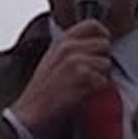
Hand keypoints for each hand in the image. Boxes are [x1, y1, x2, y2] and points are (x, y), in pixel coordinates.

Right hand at [10, 20, 111, 138]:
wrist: (30, 113)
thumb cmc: (43, 90)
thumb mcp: (53, 60)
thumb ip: (73, 48)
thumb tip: (98, 43)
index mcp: (61, 41)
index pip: (93, 25)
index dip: (103, 36)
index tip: (101, 49)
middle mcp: (68, 47)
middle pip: (105, 45)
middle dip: (102, 60)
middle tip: (89, 75)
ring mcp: (75, 60)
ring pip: (106, 64)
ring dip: (100, 77)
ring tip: (82, 86)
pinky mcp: (82, 75)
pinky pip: (104, 81)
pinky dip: (96, 90)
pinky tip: (81, 95)